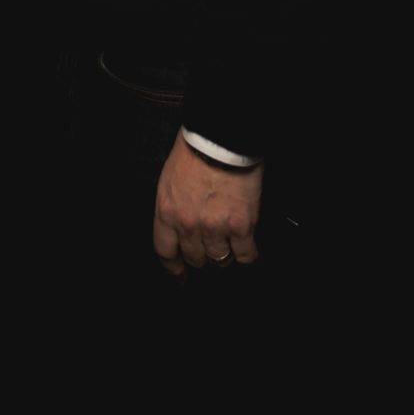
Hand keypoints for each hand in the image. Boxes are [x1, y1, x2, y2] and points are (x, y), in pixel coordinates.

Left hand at [153, 132, 261, 276]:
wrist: (221, 139)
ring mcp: (215, 228)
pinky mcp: (241, 226)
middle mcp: (188, 224)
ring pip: (219, 259)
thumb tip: (183, 222)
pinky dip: (247, 255)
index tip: (179, 275)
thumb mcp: (170, 179)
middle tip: (209, 248)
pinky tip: (248, 248)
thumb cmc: (195, 151)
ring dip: (224, 254)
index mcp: (167, 211)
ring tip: (229, 244)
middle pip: (195, 257)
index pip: (165, 250)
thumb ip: (175, 205)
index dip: (173, 267)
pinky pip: (245, 255)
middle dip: (201, 255)